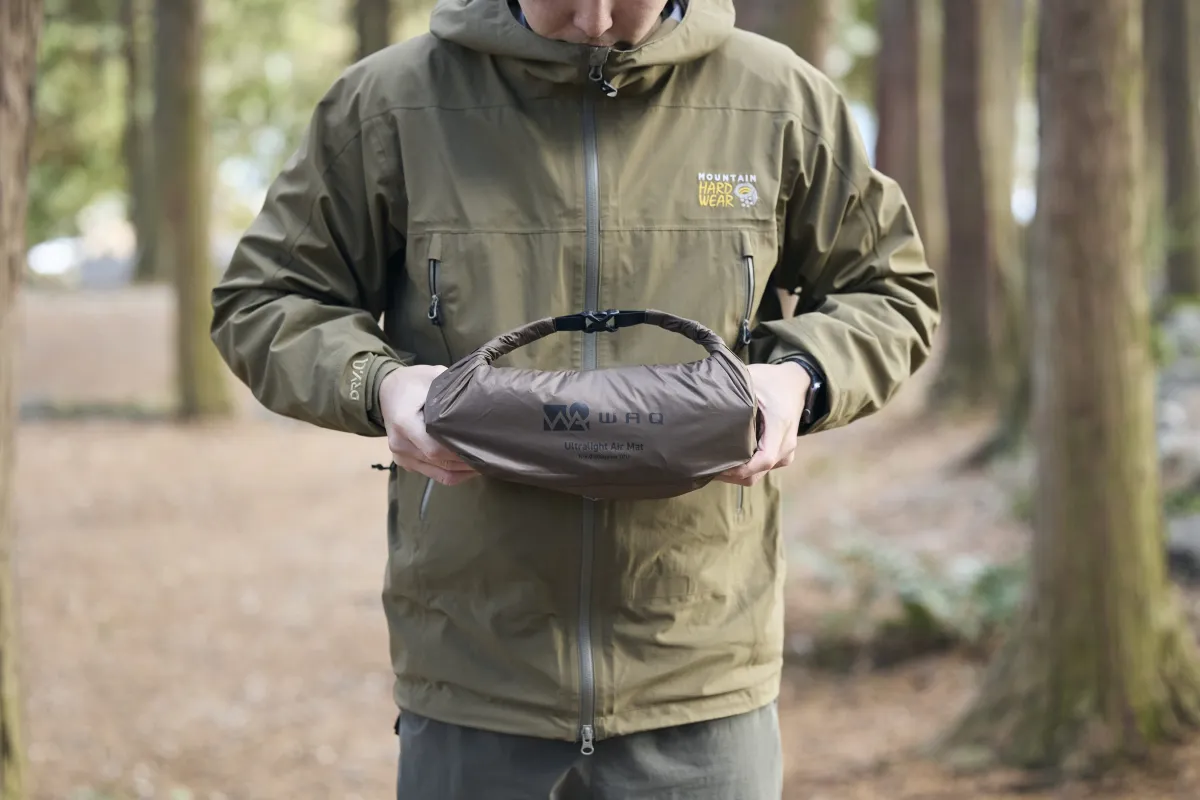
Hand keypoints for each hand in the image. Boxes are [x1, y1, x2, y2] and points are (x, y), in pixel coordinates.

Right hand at [379, 366, 479, 485]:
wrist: (386, 390)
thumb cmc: (413, 382)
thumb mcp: (432, 377)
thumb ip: (451, 390)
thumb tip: (478, 401)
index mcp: (404, 422)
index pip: (434, 448)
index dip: (459, 452)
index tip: (481, 447)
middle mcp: (400, 443)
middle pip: (439, 462)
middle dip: (466, 462)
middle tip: (490, 456)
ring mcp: (401, 456)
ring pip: (439, 473)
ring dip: (463, 471)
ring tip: (484, 463)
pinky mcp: (405, 463)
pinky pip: (433, 475)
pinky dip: (453, 473)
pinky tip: (469, 467)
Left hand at [717, 361, 809, 486]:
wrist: (795, 382)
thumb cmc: (770, 380)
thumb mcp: (750, 380)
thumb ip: (732, 394)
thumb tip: (704, 406)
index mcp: (779, 425)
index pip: (763, 460)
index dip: (739, 469)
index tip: (716, 466)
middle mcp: (786, 444)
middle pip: (757, 473)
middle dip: (731, 475)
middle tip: (707, 466)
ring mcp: (786, 452)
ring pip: (759, 474)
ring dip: (737, 474)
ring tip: (715, 464)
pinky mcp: (782, 455)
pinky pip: (762, 470)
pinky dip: (745, 469)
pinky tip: (728, 461)